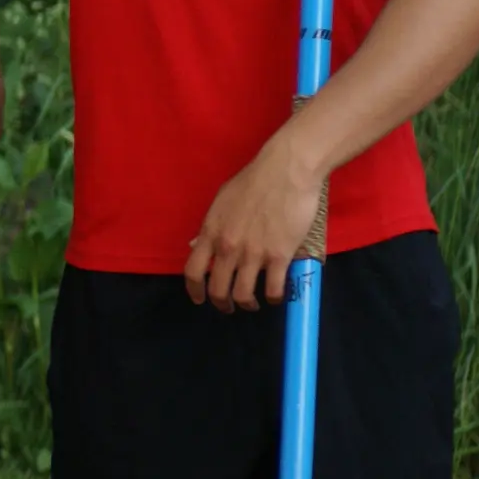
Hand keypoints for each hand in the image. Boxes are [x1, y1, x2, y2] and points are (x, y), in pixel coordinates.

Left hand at [184, 135, 324, 311]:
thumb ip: (212, 227)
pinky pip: (274, 289)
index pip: (192, 270)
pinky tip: (276, 296)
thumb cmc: (253, 182)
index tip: (199, 299)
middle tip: (229, 307)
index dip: (194, 290)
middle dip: (222, 304)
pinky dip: (275, 298)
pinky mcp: (279, 256)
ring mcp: (253, 254)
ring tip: (253, 304)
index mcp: (210, 232)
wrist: (285, 172)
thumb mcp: (221, 202)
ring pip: (244, 295)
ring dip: (248, 304)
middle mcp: (227, 247)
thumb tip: (199, 245)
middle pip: (217, 289)